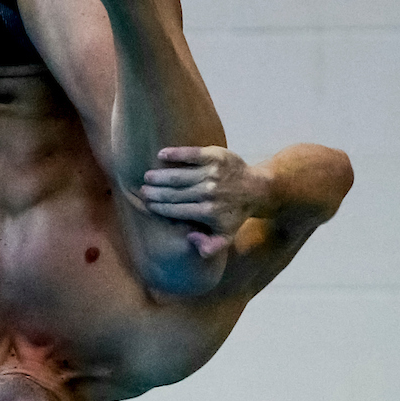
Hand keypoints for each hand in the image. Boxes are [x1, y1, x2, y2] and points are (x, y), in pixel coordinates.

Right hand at [140, 146, 269, 257]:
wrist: (256, 189)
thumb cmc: (235, 214)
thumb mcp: (226, 236)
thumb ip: (209, 246)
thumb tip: (190, 239)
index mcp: (208, 212)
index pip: (176, 209)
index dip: (159, 207)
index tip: (148, 205)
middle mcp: (209, 193)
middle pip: (174, 193)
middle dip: (155, 192)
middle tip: (142, 191)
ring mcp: (212, 173)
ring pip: (179, 175)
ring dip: (160, 176)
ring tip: (148, 177)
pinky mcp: (216, 156)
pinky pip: (191, 154)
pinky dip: (175, 154)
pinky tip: (161, 154)